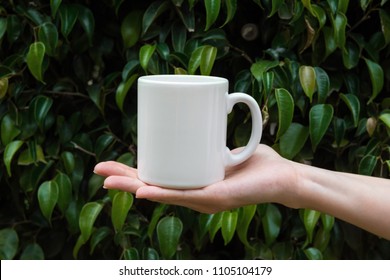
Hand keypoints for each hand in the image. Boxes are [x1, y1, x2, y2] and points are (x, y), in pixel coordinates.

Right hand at [93, 144, 299, 212]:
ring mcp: (202, 198)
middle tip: (100, 170)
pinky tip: (141, 189)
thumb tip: (201, 113)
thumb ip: (211, 137)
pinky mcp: (214, 197)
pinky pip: (182, 195)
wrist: (286, 178)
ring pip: (160, 192)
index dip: (134, 171)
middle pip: (152, 185)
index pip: (157, 177)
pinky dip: (161, 192)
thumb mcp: (226, 148)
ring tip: (108, 179)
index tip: (115, 163)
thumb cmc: (259, 165)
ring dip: (133, 186)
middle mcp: (193, 193)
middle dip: (124, 178)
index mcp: (192, 182)